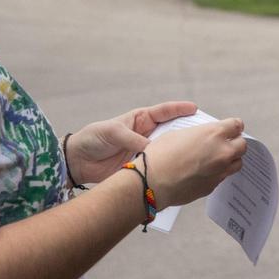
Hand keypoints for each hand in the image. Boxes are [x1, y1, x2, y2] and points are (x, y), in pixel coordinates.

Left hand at [65, 101, 196, 184]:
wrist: (78, 162)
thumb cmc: (94, 138)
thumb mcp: (113, 132)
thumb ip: (133, 140)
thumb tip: (153, 150)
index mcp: (140, 119)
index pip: (164, 112)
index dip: (179, 109)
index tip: (195, 109)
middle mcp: (146, 134)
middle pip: (170, 131)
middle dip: (185, 131)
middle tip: (201, 133)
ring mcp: (145, 152)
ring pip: (166, 150)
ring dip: (177, 151)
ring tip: (194, 152)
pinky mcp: (141, 167)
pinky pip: (157, 167)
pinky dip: (166, 168)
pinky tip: (177, 170)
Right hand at [143, 118, 246, 209]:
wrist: (152, 181)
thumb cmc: (160, 155)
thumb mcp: (180, 134)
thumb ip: (199, 135)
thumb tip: (205, 138)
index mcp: (214, 134)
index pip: (236, 125)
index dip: (234, 126)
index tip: (233, 128)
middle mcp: (222, 152)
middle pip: (242, 145)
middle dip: (235, 143)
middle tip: (226, 143)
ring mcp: (220, 171)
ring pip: (237, 163)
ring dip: (231, 159)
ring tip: (217, 158)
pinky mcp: (213, 185)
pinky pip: (222, 176)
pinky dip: (218, 172)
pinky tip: (205, 171)